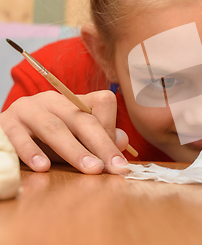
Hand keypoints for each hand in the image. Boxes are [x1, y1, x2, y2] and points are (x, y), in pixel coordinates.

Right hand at [0, 90, 128, 173]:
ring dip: (74, 150)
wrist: (3, 132)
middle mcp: (53, 100)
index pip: (102, 102)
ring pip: (54, 127)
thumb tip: (123, 141)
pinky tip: (43, 167)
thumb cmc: (44, 139)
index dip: (112, 126)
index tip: (118, 157)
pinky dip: (31, 152)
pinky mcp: (6, 123)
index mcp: (74, 101)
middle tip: (112, 167)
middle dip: (101, 144)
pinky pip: (19, 136)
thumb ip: (97, 138)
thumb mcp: (73, 138)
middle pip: (82, 119)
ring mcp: (28, 109)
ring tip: (90, 168)